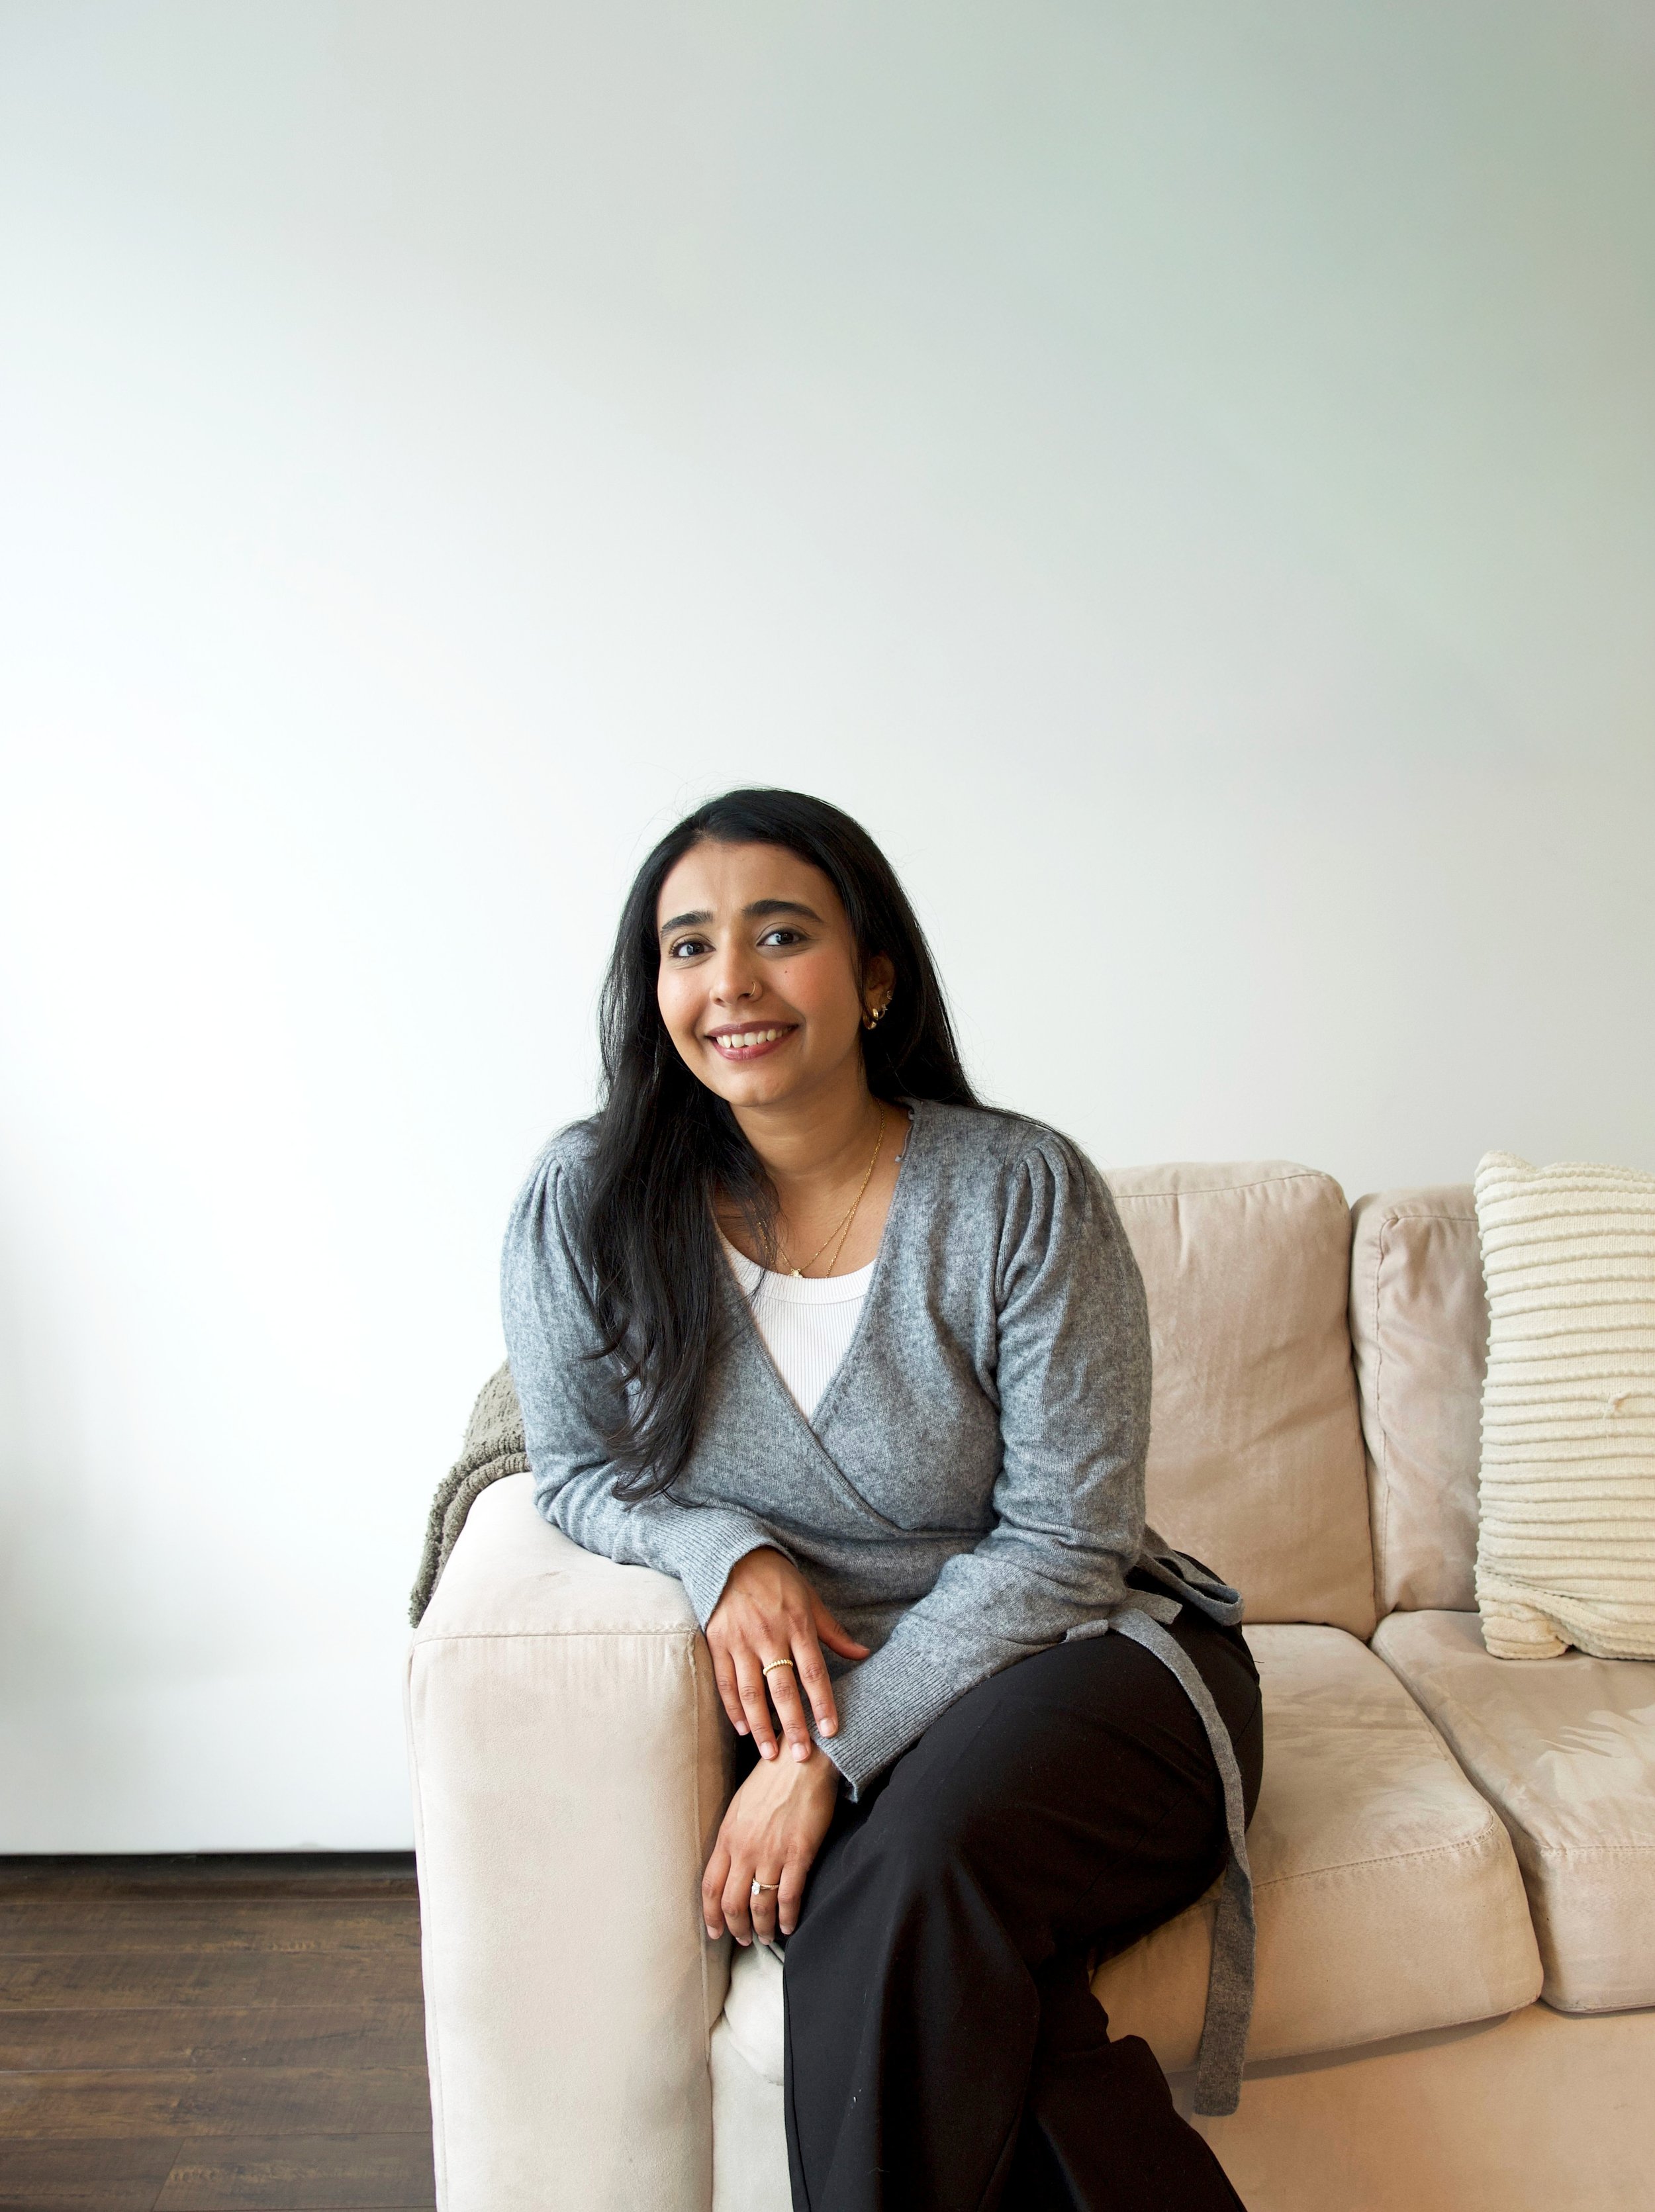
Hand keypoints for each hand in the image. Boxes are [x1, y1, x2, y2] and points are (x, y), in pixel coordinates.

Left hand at [703, 1742, 839, 1944]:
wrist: (802, 1762)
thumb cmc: (771, 1780)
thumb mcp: (739, 1806)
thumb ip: (732, 1838)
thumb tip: (729, 1865)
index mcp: (727, 1837)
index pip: (710, 1887)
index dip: (711, 1916)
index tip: (716, 1932)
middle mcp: (744, 1849)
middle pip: (732, 1903)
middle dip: (736, 1928)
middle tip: (744, 1939)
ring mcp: (771, 1853)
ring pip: (759, 1906)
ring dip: (761, 1928)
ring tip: (766, 1937)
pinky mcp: (798, 1854)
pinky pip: (788, 1897)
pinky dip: (787, 1918)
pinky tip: (788, 1926)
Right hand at [706, 1547, 870, 1761]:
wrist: (733, 1556)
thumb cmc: (777, 1579)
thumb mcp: (810, 1600)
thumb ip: (833, 1633)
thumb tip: (863, 1654)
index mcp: (796, 1624)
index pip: (813, 1671)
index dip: (822, 1703)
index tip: (830, 1732)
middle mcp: (769, 1635)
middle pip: (782, 1689)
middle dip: (793, 1725)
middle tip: (801, 1756)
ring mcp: (740, 1640)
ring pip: (751, 1692)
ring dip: (761, 1726)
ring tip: (771, 1753)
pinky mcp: (717, 1642)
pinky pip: (725, 1682)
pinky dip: (733, 1708)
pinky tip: (744, 1729)